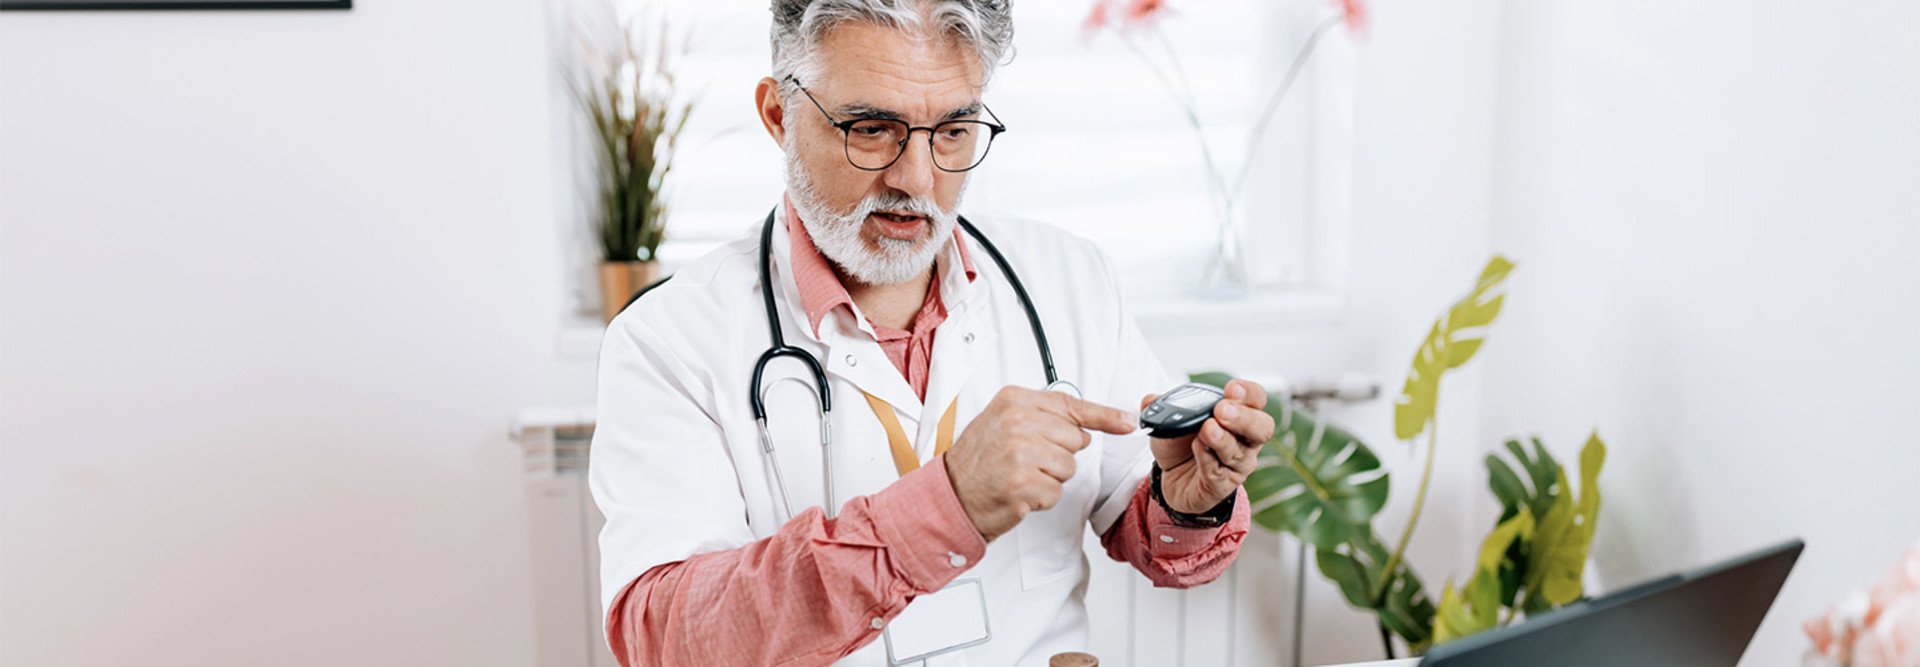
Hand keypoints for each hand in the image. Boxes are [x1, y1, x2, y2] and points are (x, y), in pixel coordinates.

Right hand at [945, 386, 1138, 540]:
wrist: (950, 495)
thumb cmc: (978, 461)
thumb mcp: (1003, 422)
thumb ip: (1042, 418)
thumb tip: (1086, 428)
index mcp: (1014, 400)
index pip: (1071, 405)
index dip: (1104, 416)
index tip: (1128, 422)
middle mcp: (1018, 422)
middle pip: (1074, 440)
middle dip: (1057, 455)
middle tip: (1025, 461)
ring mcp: (1020, 452)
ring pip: (1068, 467)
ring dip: (1049, 478)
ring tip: (1019, 476)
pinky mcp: (1023, 483)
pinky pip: (1056, 492)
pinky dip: (1041, 498)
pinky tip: (1018, 492)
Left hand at [1143, 379, 1272, 514]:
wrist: (1172, 478)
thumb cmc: (1182, 443)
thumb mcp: (1171, 419)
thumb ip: (1164, 406)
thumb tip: (1149, 399)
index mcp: (1240, 416)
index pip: (1256, 400)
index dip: (1248, 393)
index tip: (1231, 388)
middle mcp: (1246, 441)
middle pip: (1262, 428)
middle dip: (1244, 417)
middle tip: (1222, 410)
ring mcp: (1236, 466)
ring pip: (1238, 452)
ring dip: (1222, 439)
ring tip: (1208, 429)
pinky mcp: (1221, 486)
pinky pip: (1218, 473)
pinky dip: (1207, 459)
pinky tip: (1198, 448)